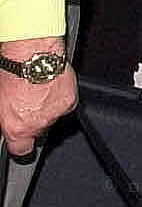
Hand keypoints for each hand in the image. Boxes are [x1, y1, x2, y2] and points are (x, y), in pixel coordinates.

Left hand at [0, 37, 75, 156]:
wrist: (34, 57)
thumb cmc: (13, 74)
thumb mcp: (1, 101)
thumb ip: (8, 117)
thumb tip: (9, 121)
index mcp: (18, 128)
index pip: (21, 150)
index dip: (21, 145)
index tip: (19, 141)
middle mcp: (38, 124)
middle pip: (39, 131)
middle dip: (34, 121)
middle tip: (28, 105)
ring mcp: (56, 113)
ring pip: (54, 117)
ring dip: (48, 108)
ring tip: (39, 90)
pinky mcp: (70, 101)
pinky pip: (66, 105)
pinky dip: (60, 98)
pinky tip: (51, 86)